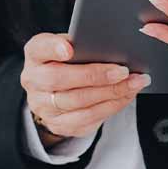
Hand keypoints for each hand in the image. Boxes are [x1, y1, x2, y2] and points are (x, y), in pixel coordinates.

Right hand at [20, 32, 151, 138]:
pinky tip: (126, 96)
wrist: (57, 90)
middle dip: (96, 75)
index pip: (40, 48)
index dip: (53, 48)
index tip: (69, 48)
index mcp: (36, 54)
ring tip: (134, 83)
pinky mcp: (57, 124)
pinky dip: (111, 107)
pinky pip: (86, 119)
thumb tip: (114, 45)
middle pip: (60, 79)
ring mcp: (43, 106)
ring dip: (111, 93)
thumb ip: (84, 44)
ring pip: (77, 103)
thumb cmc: (70, 61)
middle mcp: (33, 81)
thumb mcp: (71, 46)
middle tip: (124, 71)